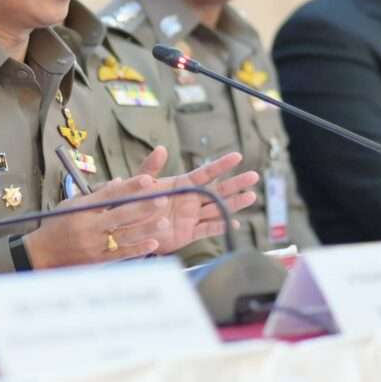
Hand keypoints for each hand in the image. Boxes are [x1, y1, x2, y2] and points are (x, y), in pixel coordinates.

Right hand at [23, 173, 171, 268]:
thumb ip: (96, 194)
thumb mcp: (72, 204)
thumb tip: (119, 182)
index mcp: (82, 208)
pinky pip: (120, 254)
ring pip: (124, 235)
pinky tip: (153, 243)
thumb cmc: (57, 225)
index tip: (147, 179)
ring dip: (146, 228)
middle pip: (121, 214)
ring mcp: (93, 244)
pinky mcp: (97, 260)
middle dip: (143, 206)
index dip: (129, 186)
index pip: (109, 194)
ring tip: (165, 222)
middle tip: (163, 198)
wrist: (41, 254)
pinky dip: (138, 249)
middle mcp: (88, 226)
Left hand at [138, 148, 258, 253]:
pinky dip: (220, 227)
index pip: (205, 172)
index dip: (221, 164)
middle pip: (217, 190)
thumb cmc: (132, 202)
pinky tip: (234, 224)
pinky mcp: (188, 233)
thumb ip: (150, 167)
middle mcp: (190, 199)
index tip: (237, 156)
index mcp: (181, 184)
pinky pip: (207, 230)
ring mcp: (191, 216)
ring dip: (234, 204)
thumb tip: (162, 148)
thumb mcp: (140, 182)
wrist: (127, 228)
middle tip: (254, 176)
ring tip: (251, 196)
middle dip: (235, 183)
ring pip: (217, 209)